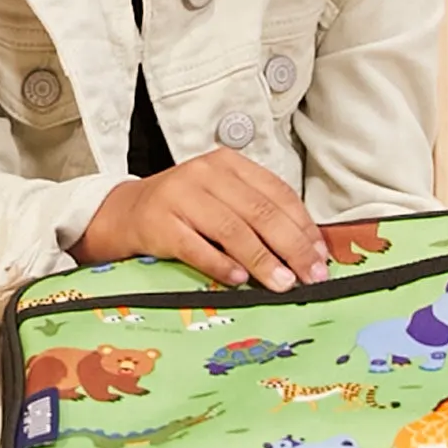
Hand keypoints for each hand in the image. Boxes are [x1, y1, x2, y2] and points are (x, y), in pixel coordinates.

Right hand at [79, 152, 328, 288]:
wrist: (125, 212)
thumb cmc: (184, 209)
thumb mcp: (222, 198)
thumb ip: (258, 213)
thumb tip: (307, 250)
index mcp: (229, 164)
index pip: (277, 194)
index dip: (303, 227)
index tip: (321, 256)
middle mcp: (205, 174)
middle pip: (260, 213)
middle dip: (292, 248)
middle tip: (312, 276)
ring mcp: (180, 196)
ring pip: (232, 230)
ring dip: (262, 260)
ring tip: (283, 283)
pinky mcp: (159, 223)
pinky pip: (195, 247)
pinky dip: (220, 265)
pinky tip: (238, 280)